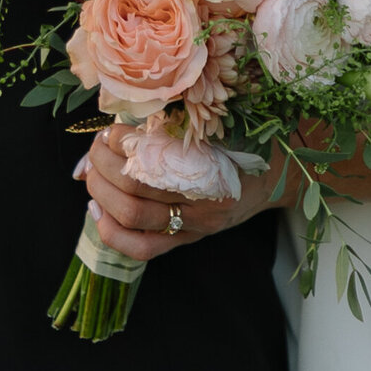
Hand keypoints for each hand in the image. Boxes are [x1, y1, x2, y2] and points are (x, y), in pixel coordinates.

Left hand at [74, 127, 289, 263]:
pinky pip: (144, 248)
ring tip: (91, 173)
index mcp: (212, 162)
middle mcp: (203, 198)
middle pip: (137, 186)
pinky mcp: (188, 240)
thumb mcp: (220, 123)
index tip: (111, 128)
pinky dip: (113, 232)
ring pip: (134, 216)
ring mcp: (195, 223)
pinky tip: (98, 213)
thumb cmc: (249, 139)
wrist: (278, 175)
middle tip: (95, 148)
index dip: (123, 141)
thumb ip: (178, 122)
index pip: (155, 156)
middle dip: (104, 165)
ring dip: (101, 193)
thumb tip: (122, 125)